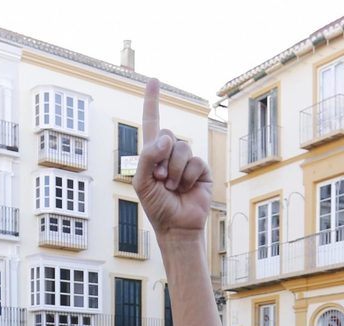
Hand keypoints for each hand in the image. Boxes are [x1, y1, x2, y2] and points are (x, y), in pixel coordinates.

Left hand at [134, 78, 210, 234]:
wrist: (176, 226)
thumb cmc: (156, 206)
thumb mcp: (141, 181)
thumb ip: (147, 156)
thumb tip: (167, 139)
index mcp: (153, 154)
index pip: (152, 123)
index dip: (152, 101)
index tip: (155, 80)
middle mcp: (170, 154)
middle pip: (168, 135)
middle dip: (162, 157)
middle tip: (160, 179)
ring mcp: (187, 161)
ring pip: (182, 148)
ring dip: (174, 171)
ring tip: (172, 188)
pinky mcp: (202, 170)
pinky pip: (195, 162)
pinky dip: (187, 177)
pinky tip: (185, 189)